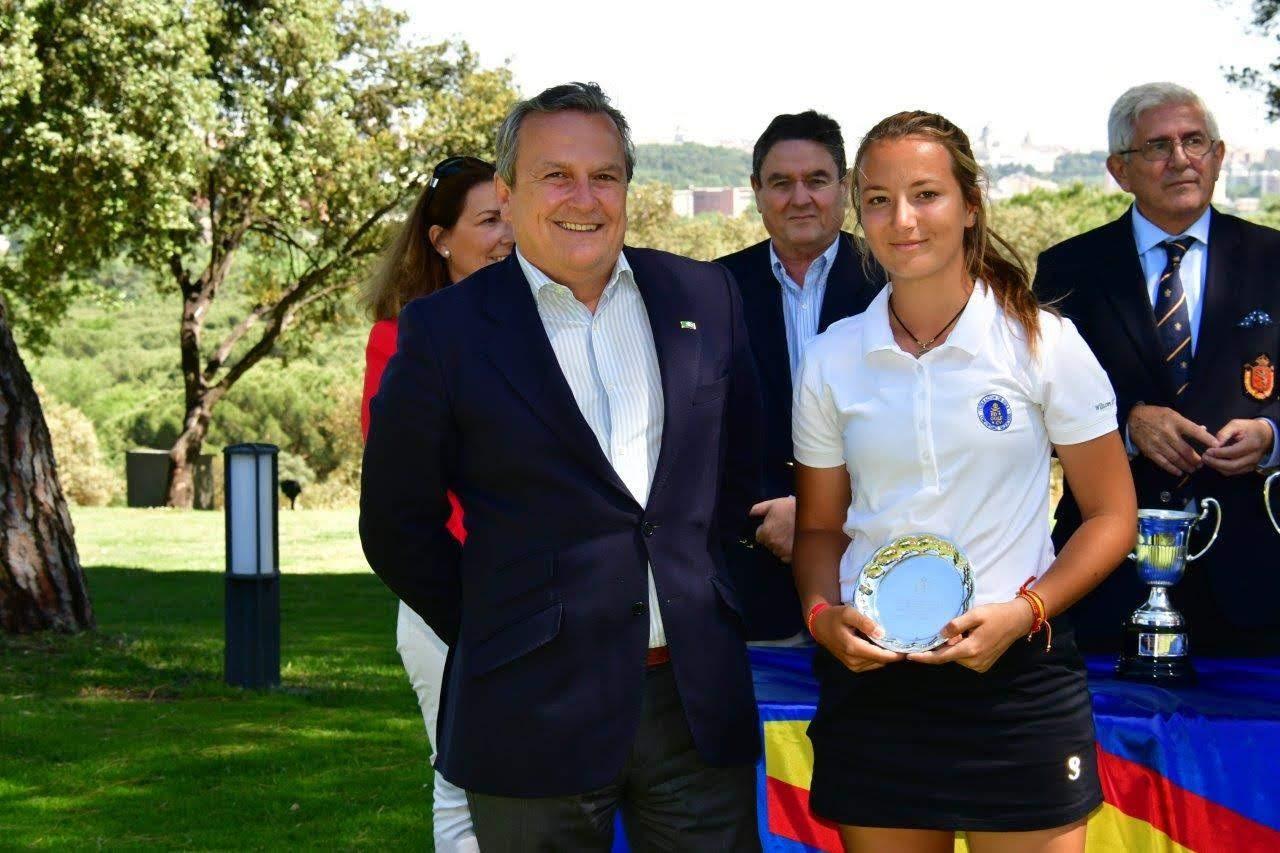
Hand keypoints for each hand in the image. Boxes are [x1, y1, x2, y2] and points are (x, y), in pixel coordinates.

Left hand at [750, 496, 795, 562]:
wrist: (813, 518)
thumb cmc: (792, 509)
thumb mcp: (774, 504)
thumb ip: (759, 509)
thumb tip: (750, 514)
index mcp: (765, 533)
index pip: (759, 537)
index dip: (766, 531)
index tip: (775, 526)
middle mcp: (772, 545)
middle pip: (769, 544)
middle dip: (774, 538)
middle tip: (784, 529)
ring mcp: (783, 553)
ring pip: (778, 551)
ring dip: (782, 545)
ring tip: (791, 536)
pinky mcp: (793, 558)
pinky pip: (787, 557)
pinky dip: (790, 551)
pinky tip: (796, 542)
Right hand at [811, 604, 904, 672]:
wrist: (819, 626)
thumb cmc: (835, 617)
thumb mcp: (849, 613)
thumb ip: (865, 622)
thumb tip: (882, 633)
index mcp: (854, 648)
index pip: (882, 656)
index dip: (897, 654)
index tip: (909, 648)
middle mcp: (854, 661)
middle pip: (882, 661)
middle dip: (893, 654)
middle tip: (904, 642)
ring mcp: (853, 666)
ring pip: (878, 664)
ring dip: (886, 655)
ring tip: (893, 643)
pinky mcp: (853, 667)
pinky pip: (872, 664)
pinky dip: (878, 657)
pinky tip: (880, 646)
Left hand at [906, 599, 1035, 672]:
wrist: (1017, 621)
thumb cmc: (995, 615)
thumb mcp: (975, 614)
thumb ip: (956, 624)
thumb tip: (940, 634)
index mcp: (971, 650)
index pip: (941, 657)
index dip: (924, 657)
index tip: (909, 656)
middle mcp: (975, 662)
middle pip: (948, 656)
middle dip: (941, 645)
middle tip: (945, 629)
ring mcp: (980, 665)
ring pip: (956, 657)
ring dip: (952, 647)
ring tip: (963, 631)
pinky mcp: (983, 665)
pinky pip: (964, 658)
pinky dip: (960, 649)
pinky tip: (967, 637)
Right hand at [1127, 405, 1219, 475]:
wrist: (1133, 418)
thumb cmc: (1155, 415)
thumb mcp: (1172, 414)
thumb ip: (1187, 423)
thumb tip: (1203, 429)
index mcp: (1175, 422)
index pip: (1194, 431)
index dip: (1206, 438)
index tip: (1217, 445)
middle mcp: (1167, 433)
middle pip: (1186, 450)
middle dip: (1196, 459)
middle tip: (1202, 464)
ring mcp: (1158, 443)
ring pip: (1176, 458)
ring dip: (1186, 465)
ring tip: (1193, 469)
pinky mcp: (1150, 451)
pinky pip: (1163, 463)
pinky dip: (1172, 469)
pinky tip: (1179, 472)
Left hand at [1202, 418, 1274, 475]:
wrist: (1265, 435)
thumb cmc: (1249, 428)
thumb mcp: (1236, 424)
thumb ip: (1224, 433)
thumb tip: (1214, 444)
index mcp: (1252, 444)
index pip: (1233, 452)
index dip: (1219, 453)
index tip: (1207, 450)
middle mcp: (1254, 457)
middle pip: (1232, 465)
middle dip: (1215, 463)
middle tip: (1204, 457)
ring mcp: (1252, 465)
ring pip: (1232, 471)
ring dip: (1217, 467)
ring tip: (1207, 459)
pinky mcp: (1248, 468)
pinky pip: (1233, 472)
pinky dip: (1222, 469)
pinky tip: (1214, 462)